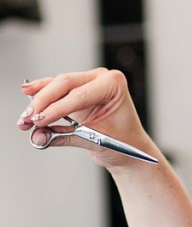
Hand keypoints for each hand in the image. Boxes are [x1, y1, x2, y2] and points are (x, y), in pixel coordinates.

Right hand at [16, 68, 152, 167]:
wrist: (130, 147)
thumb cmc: (124, 142)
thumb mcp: (97, 141)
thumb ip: (66, 137)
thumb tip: (40, 136)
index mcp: (114, 85)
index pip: (79, 95)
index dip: (57, 108)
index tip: (40, 120)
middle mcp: (100, 79)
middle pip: (64, 84)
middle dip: (44, 102)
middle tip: (28, 119)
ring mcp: (88, 82)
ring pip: (56, 86)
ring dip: (39, 101)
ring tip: (25, 118)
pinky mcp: (76, 90)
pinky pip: (55, 89)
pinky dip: (41, 96)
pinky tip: (28, 96)